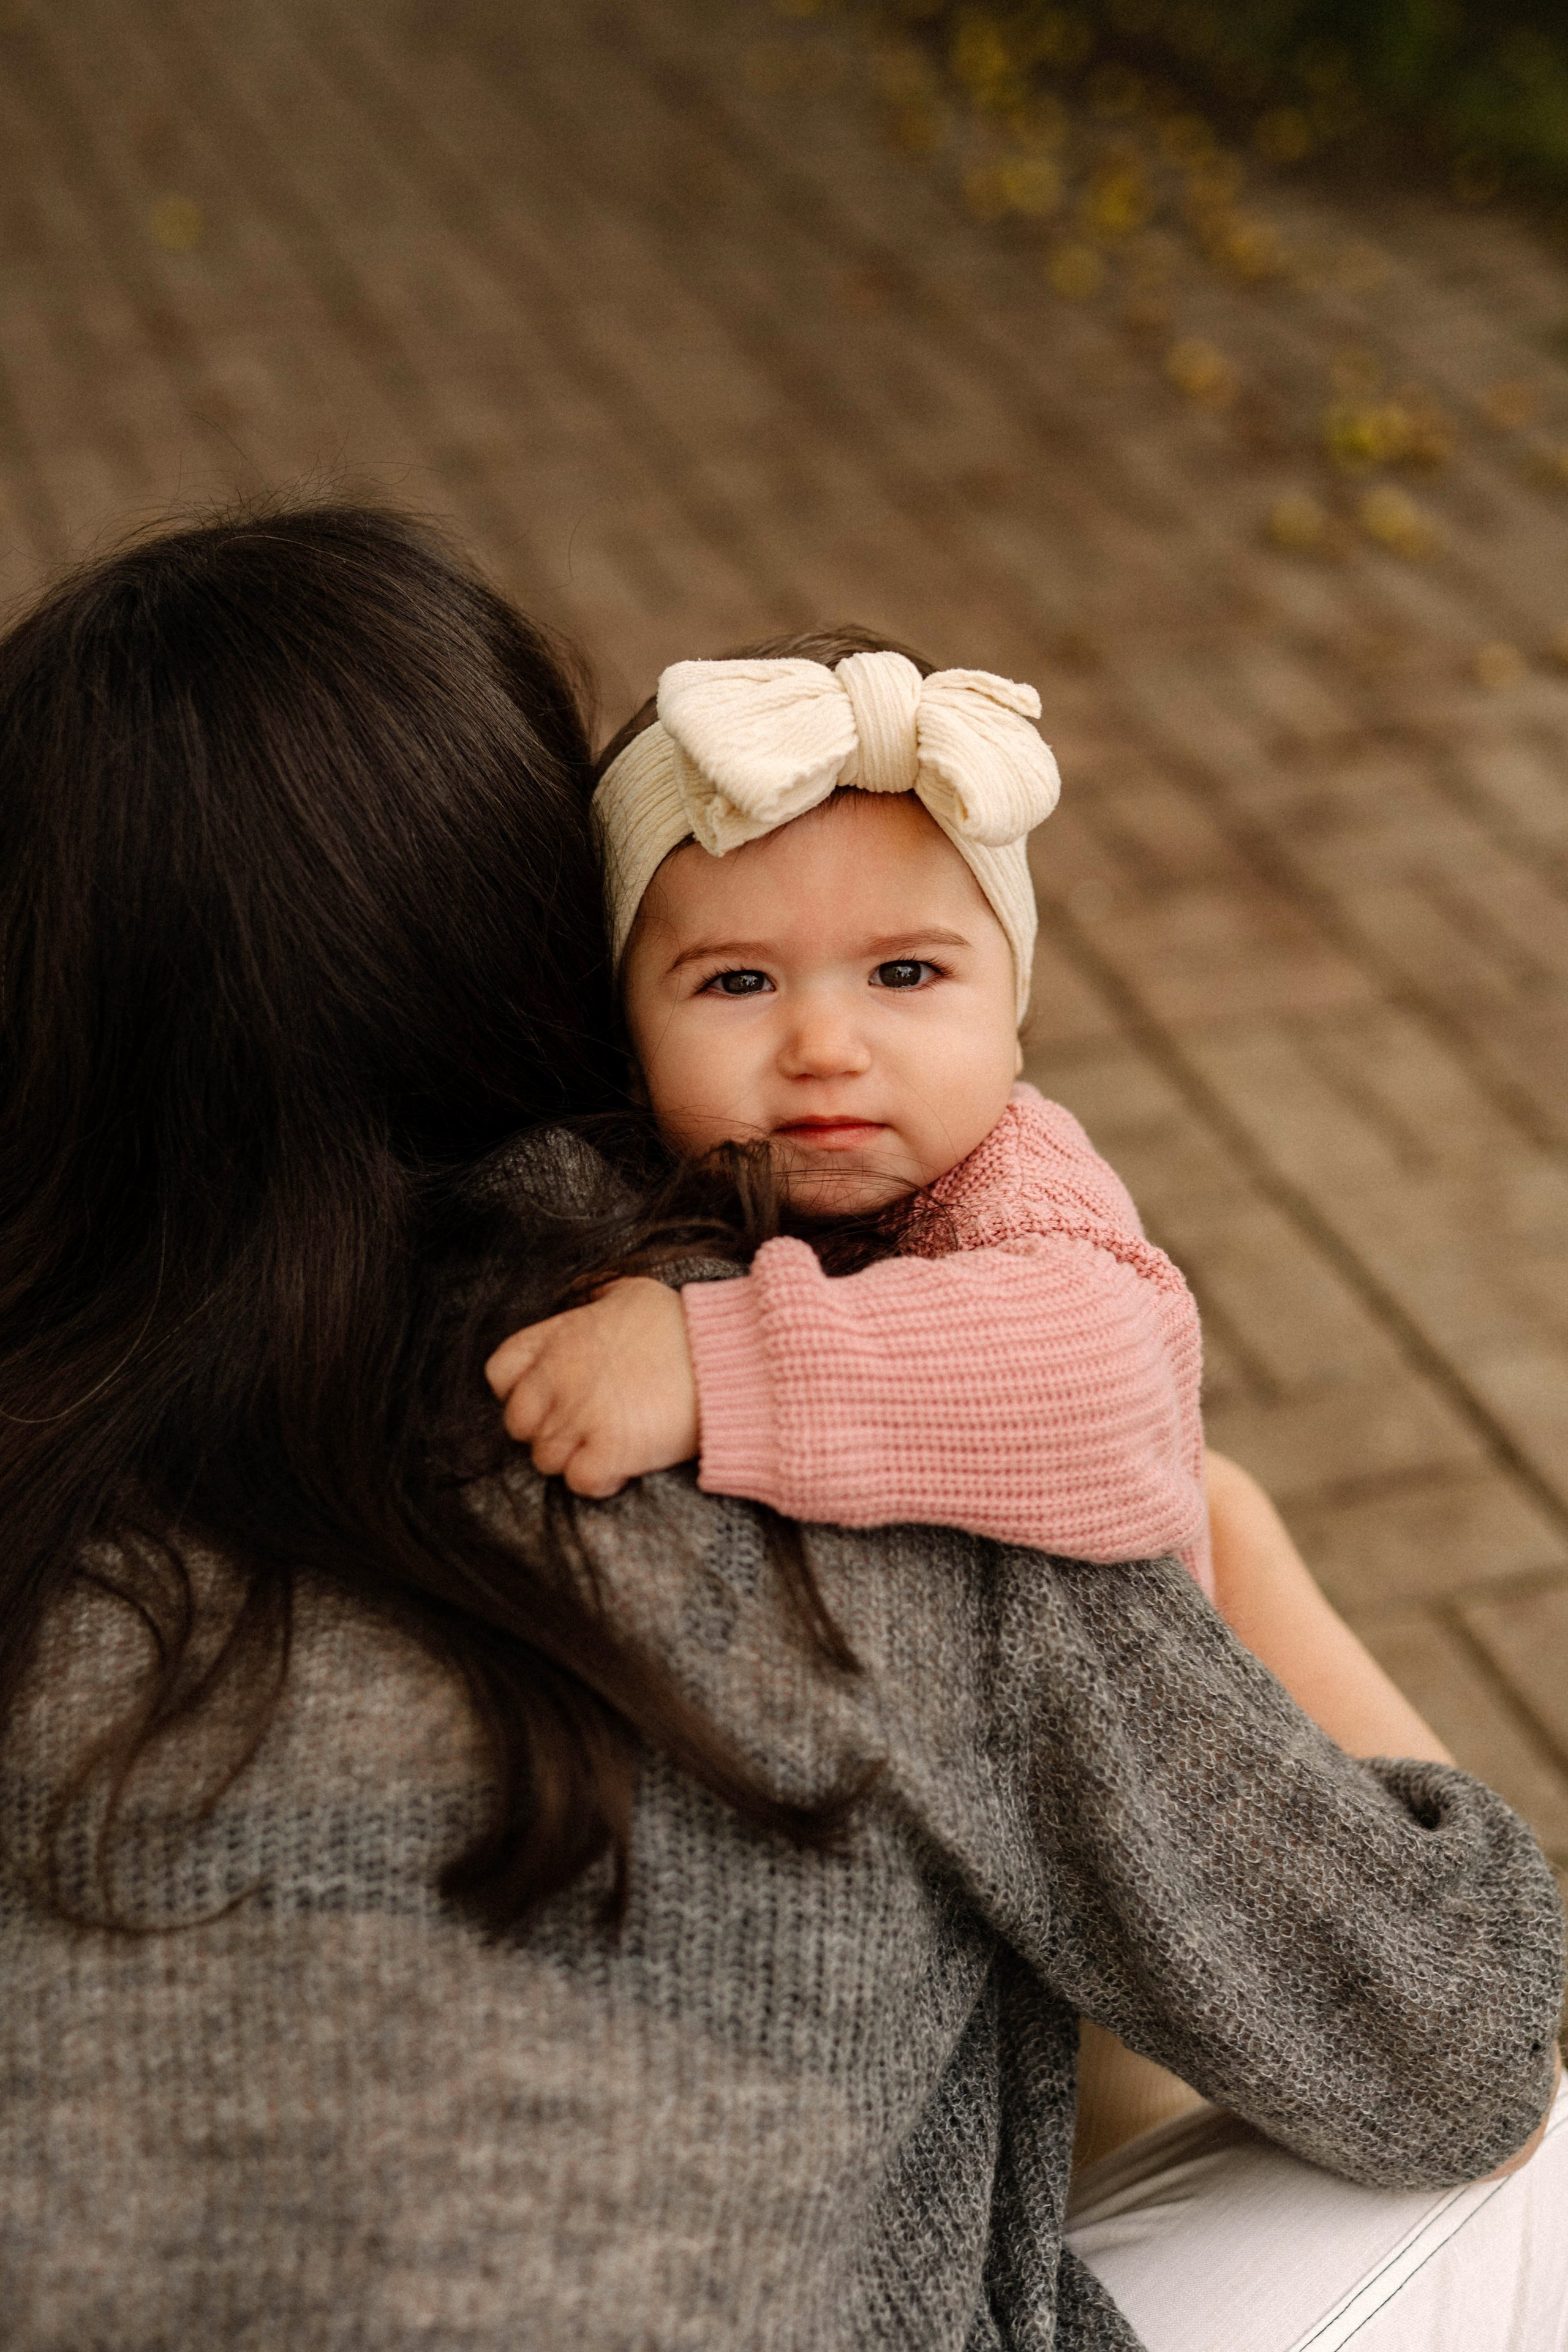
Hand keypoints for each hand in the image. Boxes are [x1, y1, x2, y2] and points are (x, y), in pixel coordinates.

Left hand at [484, 1276, 699, 1498]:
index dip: (519, 1391)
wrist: (725, 1359)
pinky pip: (579, 1482)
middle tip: (583, 1429)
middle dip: (546, 1430)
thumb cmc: (684, 1324)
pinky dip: (597, 1481)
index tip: (547, 1397)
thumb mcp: (633, 1293)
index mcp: (559, 1338)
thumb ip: (598, 1301)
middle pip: (518, 1424)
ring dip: (573, 1457)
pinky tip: (621, 1468)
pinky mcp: (609, 1451)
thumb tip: (592, 1304)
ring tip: (607, 1446)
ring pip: (546, 1458)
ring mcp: (581, 1416)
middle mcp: (559, 1377)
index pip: (500, 1372)